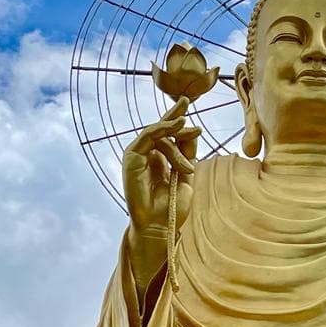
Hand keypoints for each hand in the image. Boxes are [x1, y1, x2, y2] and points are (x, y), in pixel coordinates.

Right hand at [123, 97, 200, 232]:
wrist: (160, 224)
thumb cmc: (172, 206)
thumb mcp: (186, 174)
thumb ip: (187, 154)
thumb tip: (192, 132)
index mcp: (158, 160)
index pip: (167, 136)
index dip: (176, 120)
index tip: (188, 105)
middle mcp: (146, 156)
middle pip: (159, 129)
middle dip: (173, 114)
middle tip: (186, 101)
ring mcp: (137, 156)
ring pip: (158, 133)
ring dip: (177, 131)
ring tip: (194, 131)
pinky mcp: (131, 158)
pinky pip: (147, 137)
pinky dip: (163, 129)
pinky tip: (177, 125)